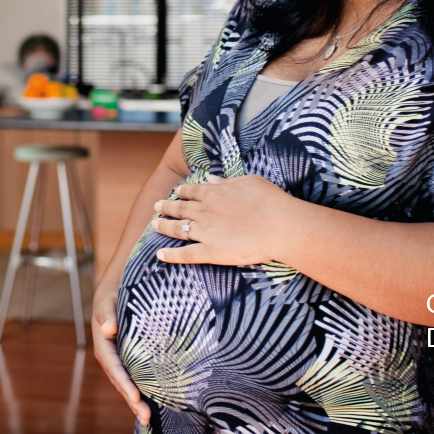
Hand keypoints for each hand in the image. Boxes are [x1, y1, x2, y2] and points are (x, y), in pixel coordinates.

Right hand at [91, 279, 150, 425]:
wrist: (115, 288)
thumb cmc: (112, 293)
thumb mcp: (107, 300)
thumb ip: (108, 313)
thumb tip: (109, 328)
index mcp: (103, 344)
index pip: (114, 367)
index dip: (124, 383)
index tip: (136, 397)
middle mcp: (110, 355)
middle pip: (120, 381)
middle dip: (131, 400)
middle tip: (145, 417)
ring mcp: (119, 358)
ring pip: (126, 383)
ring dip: (136, 401)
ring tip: (147, 419)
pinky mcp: (129, 357)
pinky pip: (134, 376)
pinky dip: (141, 390)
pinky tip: (152, 403)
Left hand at [151, 174, 294, 264]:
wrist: (280, 225)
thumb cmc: (269, 201)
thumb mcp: (247, 181)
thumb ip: (225, 181)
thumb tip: (209, 178)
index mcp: (213, 193)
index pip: (191, 191)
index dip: (181, 192)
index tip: (175, 192)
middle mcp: (204, 211)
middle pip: (179, 208)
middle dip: (166, 207)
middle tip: (156, 206)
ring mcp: (205, 232)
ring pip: (177, 229)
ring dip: (164, 226)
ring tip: (153, 225)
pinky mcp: (210, 252)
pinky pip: (186, 255)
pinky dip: (171, 256)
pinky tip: (160, 255)